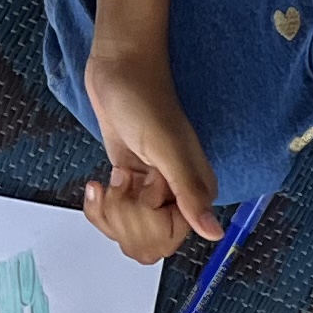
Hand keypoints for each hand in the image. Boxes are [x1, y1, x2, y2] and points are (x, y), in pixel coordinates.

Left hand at [81, 38, 226, 258]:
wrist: (120, 69)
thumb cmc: (143, 100)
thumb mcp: (166, 149)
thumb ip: (189, 193)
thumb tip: (215, 233)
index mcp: (194, 193)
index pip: (168, 240)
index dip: (144, 222)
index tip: (137, 188)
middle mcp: (175, 197)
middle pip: (146, 242)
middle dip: (123, 217)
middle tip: (121, 180)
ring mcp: (150, 192)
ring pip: (127, 232)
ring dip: (109, 211)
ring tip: (109, 179)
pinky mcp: (128, 184)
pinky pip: (114, 216)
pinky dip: (99, 205)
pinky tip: (98, 181)